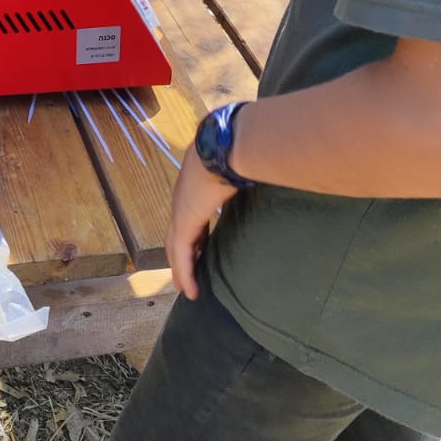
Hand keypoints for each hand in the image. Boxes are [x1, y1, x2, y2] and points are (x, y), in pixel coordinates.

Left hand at [166, 146, 236, 298]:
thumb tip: (264, 176)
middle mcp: (183, 198)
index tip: (201, 247)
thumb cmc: (236, 152)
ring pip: (175, 248)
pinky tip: (190, 291)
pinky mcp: (184, 224)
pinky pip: (182, 256)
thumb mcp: (240, 169)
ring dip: (181, 269)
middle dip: (183, 255)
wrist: (223, 149)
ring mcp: (180, 211)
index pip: (191, 215)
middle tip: (187, 274)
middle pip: (178, 234)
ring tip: (187, 288)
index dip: (194, 233)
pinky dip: (185, 274)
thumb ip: (246, 177)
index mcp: (195, 185)